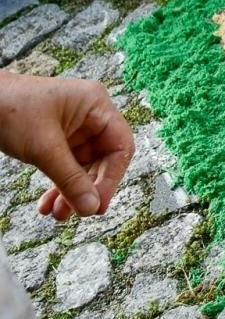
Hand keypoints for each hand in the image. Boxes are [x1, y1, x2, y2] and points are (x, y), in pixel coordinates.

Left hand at [0, 73, 133, 220]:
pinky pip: (67, 168)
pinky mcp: (58, 140)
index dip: (112, 177)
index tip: (97, 205)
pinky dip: (58, 187)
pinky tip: (48, 203)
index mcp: (96, 106)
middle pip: (103, 160)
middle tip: (76, 212)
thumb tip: (92, 207)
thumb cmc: (10, 108)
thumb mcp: (43, 148)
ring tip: (58, 213)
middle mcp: (90, 116)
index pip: (119, 146)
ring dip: (71, 192)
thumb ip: (70, 179)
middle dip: (87, 189)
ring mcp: (74, 129)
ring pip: (84, 168)